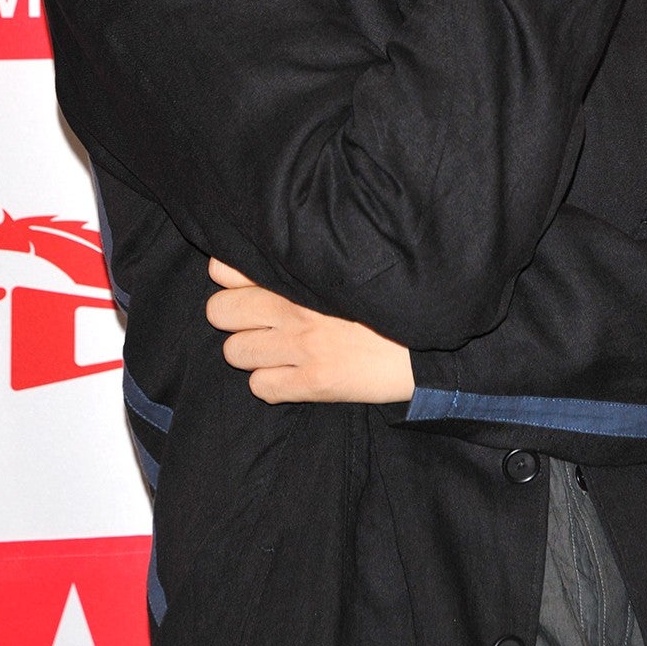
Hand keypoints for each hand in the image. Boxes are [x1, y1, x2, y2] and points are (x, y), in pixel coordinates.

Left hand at [205, 258, 414, 404]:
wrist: (427, 343)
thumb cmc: (385, 304)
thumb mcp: (343, 271)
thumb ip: (302, 266)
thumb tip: (264, 257)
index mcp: (302, 275)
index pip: (227, 269)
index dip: (229, 280)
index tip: (245, 286)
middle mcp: (294, 308)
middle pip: (219, 311)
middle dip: (233, 318)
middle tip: (258, 323)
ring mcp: (302, 347)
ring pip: (233, 352)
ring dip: (250, 353)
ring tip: (276, 351)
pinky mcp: (314, 383)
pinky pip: (260, 388)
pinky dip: (271, 384)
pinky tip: (291, 376)